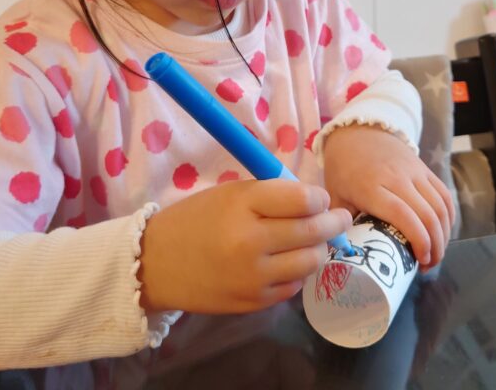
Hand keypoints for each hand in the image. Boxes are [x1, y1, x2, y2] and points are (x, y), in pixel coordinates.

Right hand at [138, 180, 350, 313]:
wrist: (155, 264)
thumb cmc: (195, 219)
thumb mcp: (230, 193)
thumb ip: (272, 195)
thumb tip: (317, 202)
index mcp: (242, 206)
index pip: (303, 200)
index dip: (320, 198)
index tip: (320, 198)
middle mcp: (251, 242)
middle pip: (314, 231)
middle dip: (334, 222)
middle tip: (340, 218)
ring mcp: (253, 276)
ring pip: (311, 262)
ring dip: (319, 249)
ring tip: (315, 241)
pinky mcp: (254, 302)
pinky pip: (294, 286)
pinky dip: (298, 272)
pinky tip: (289, 261)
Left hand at [323, 126, 454, 269]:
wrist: (358, 131)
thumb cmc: (344, 169)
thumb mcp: (335, 196)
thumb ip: (340, 225)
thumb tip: (345, 257)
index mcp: (371, 187)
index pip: (402, 215)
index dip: (417, 240)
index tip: (419, 261)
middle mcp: (397, 178)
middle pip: (427, 214)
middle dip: (434, 245)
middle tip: (428, 265)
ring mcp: (415, 172)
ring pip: (440, 206)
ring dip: (444, 234)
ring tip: (436, 254)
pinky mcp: (425, 169)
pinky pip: (444, 195)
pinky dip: (449, 217)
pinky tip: (443, 234)